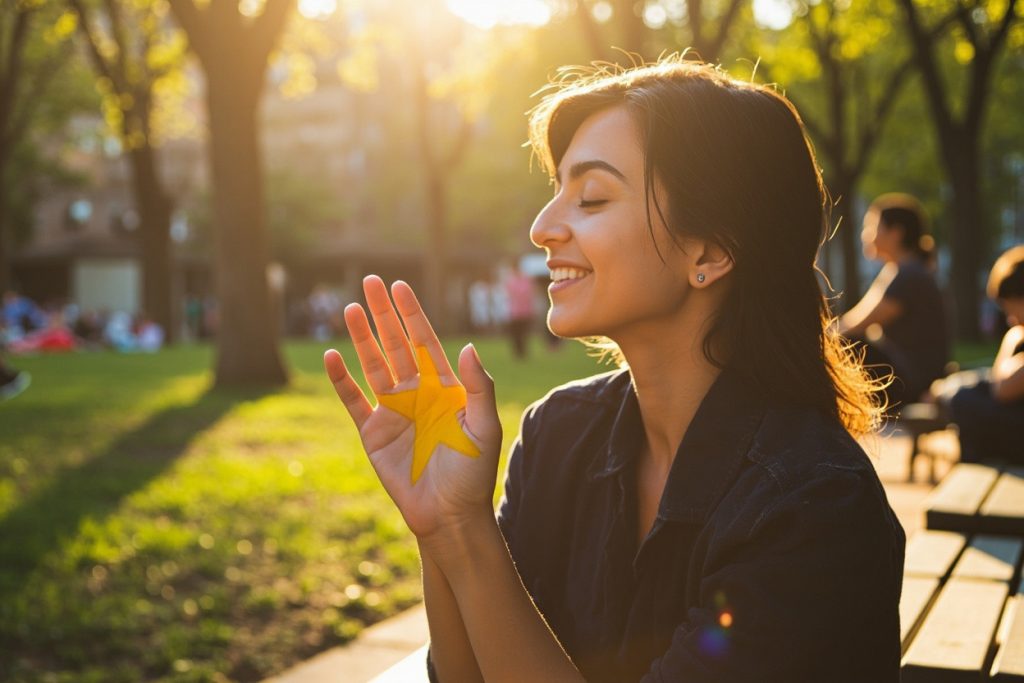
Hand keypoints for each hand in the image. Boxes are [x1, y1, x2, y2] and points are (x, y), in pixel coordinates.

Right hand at [324, 275, 501, 540]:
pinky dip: (341, 380)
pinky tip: (333, 356)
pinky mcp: (373, 433)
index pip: (425, 341)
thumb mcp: (483, 428)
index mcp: (444, 388)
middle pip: (396, 345)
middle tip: (370, 281)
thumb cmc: (473, 473)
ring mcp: (393, 411)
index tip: (400, 287)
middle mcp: (417, 393)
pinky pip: (353, 400)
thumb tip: (467, 347)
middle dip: (383, 314)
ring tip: (349, 308)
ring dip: (361, 338)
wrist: (449, 514)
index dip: (412, 314)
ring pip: (373, 365)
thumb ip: (478, 387)